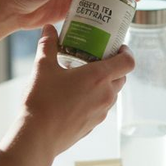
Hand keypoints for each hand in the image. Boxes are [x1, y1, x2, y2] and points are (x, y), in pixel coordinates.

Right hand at [20, 25, 136, 157]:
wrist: (37, 137)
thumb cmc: (41, 101)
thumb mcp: (42, 68)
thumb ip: (48, 45)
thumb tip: (49, 28)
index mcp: (98, 77)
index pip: (128, 62)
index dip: (126, 52)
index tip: (118, 46)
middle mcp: (106, 95)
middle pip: (121, 77)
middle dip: (114, 66)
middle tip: (97, 58)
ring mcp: (101, 112)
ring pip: (112, 93)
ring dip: (104, 83)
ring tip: (85, 76)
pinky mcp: (93, 125)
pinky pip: (101, 107)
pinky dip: (95, 98)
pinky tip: (76, 96)